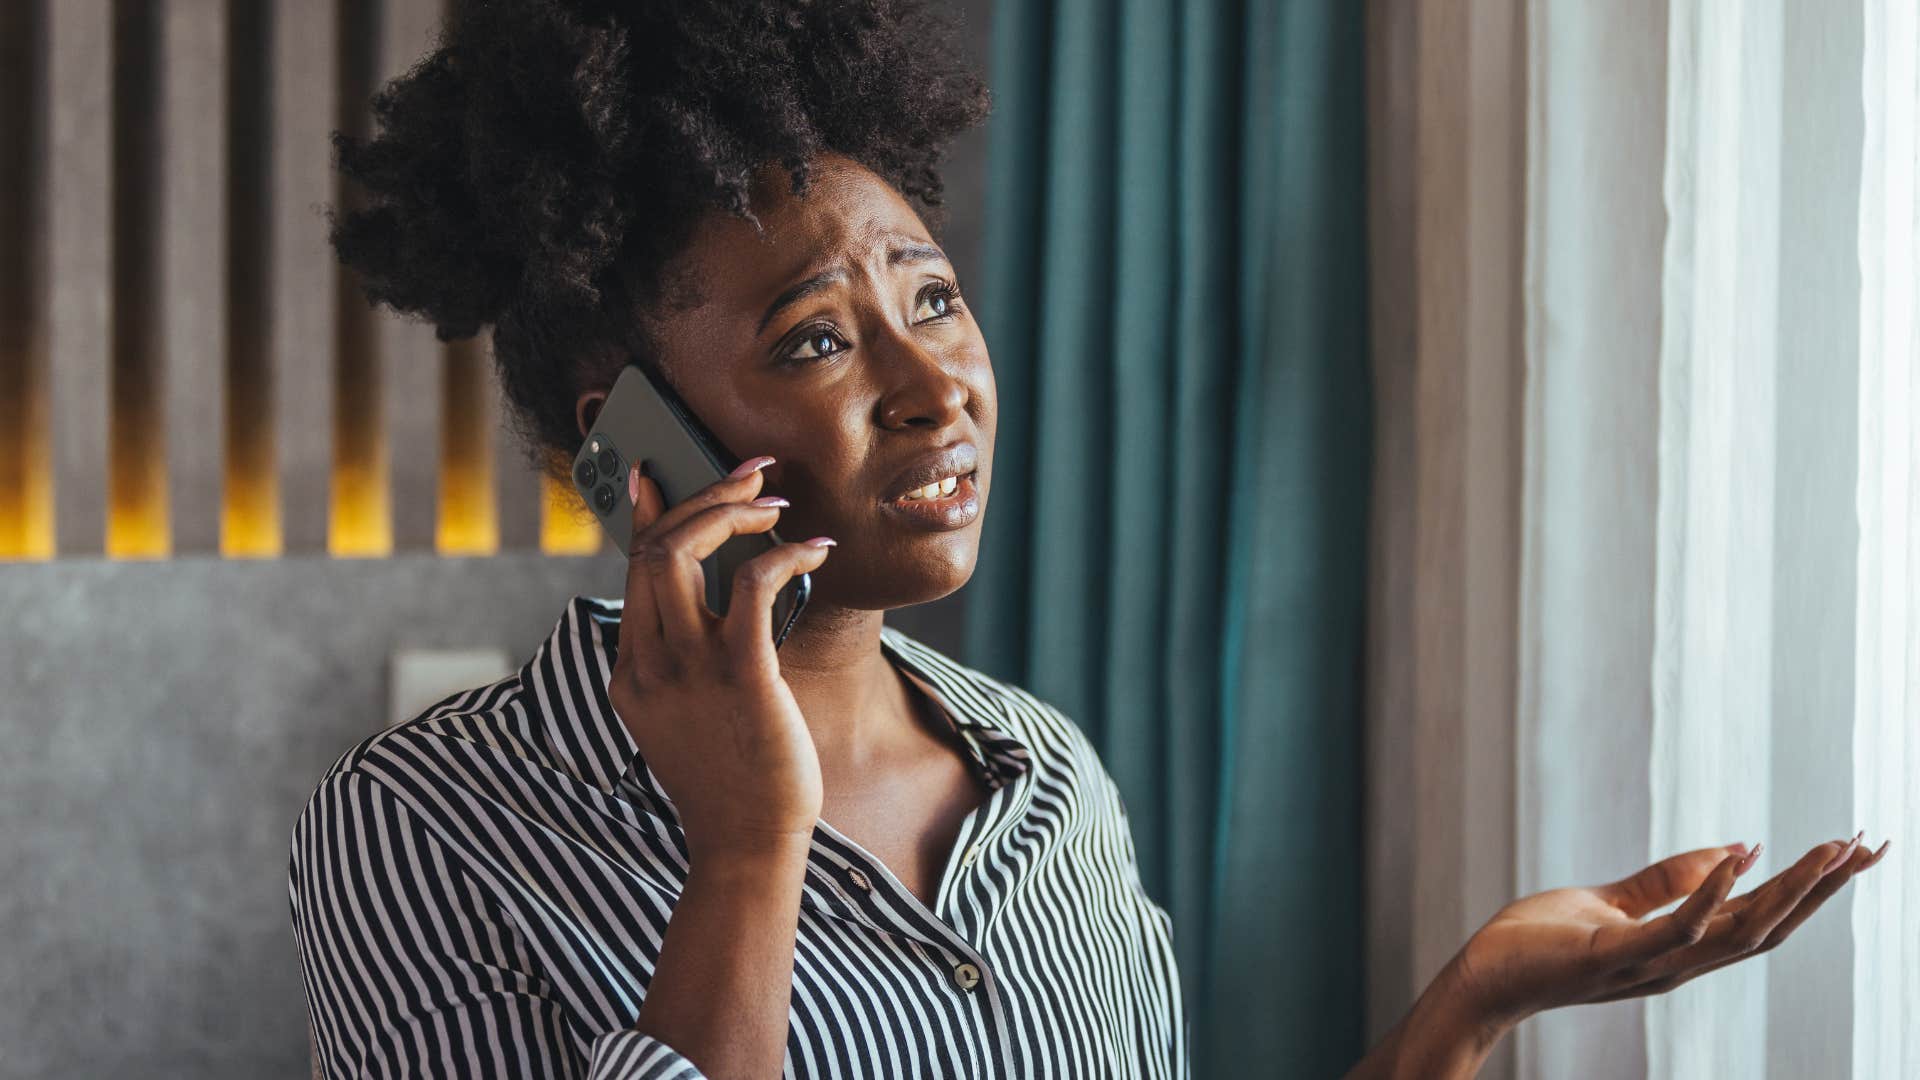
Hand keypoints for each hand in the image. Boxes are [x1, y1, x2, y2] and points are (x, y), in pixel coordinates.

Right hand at [606, 454, 835, 862]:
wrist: (745, 849)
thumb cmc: (733, 782)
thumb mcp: (687, 718)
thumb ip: (683, 664)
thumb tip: (717, 609)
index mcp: (631, 673)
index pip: (631, 572)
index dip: (644, 515)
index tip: (655, 474)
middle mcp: (649, 664)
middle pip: (651, 549)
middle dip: (699, 497)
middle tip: (749, 477)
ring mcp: (688, 670)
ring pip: (683, 553)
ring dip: (732, 513)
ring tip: (776, 505)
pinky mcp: (741, 677)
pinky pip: (751, 586)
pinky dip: (784, 555)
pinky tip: (816, 552)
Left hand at [1443, 833, 1891, 1029]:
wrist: (1484, 978)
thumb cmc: (1542, 942)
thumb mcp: (1612, 902)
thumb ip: (1670, 880)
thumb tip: (1737, 848)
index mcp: (1681, 949)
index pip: (1762, 918)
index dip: (1811, 887)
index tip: (1855, 851)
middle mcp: (1678, 964)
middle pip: (1768, 929)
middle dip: (1821, 890)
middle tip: (1870, 849)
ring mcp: (1648, 964)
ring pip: (1737, 933)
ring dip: (1784, 891)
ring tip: (1825, 852)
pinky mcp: (1611, 956)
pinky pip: (1671, 929)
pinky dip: (1707, 896)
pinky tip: (1736, 861)